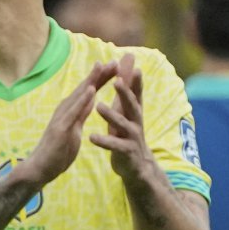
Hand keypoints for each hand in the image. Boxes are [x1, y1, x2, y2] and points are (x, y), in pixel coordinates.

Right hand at [19, 61, 117, 185]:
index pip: (88, 91)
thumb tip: (91, 99)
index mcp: (70, 111)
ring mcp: (61, 117)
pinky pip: (73, 111)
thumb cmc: (57, 151)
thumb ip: (81, 113)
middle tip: (115, 61)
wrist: (40, 168)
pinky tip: (91, 90)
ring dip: (92, 80)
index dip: (101, 79)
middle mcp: (65, 109)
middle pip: (85, 88)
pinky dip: (82, 99)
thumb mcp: (74, 129)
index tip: (115, 67)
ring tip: (104, 67)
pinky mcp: (60, 127)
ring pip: (79, 95)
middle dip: (100, 74)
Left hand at [90, 53, 153, 180]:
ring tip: (99, 106)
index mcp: (133, 112)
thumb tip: (131, 70)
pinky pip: (115, 146)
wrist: (137, 167)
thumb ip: (126, 94)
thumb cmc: (128, 135)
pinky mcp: (127, 152)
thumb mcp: (127, 114)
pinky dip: (104, 141)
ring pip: (123, 124)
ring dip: (111, 115)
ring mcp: (132, 137)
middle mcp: (135, 122)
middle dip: (125, 92)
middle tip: (117, 80)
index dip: (134, 78)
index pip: (134, 92)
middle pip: (131, 105)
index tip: (132, 62)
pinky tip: (92, 136)